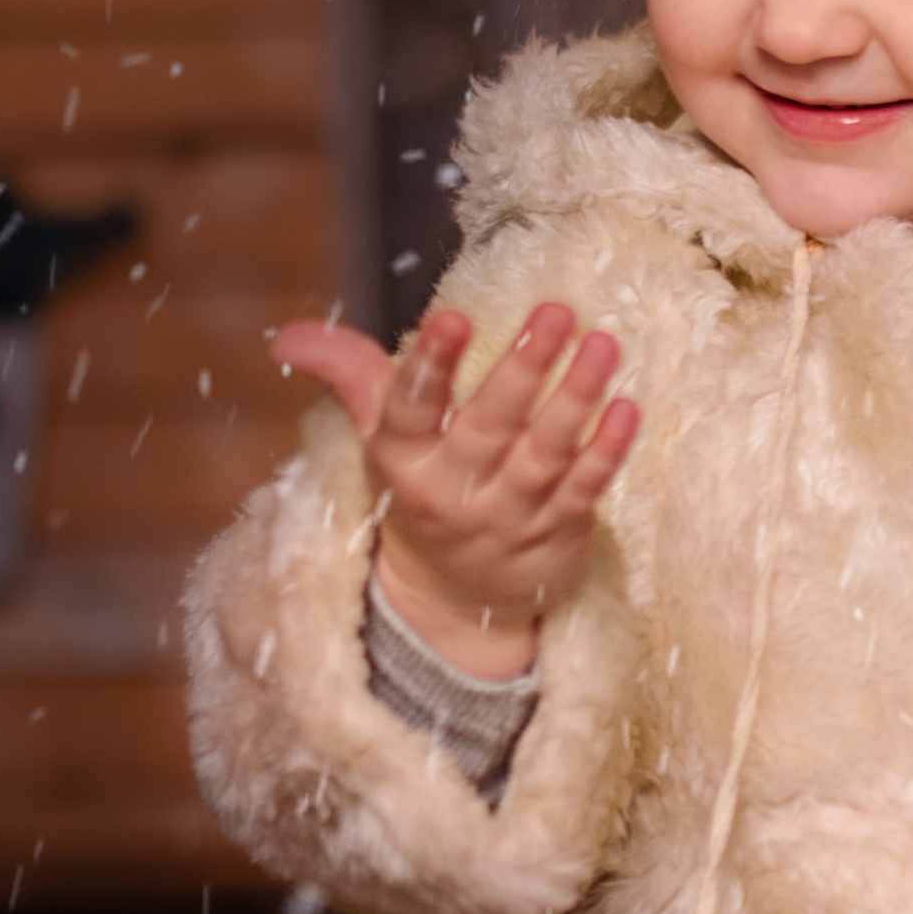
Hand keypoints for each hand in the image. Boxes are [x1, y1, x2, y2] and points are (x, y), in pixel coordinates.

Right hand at [272, 301, 638, 681]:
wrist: (454, 602)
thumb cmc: (421, 488)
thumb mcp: (380, 434)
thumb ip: (349, 373)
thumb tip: (286, 336)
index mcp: (404, 461)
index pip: (411, 411)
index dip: (430, 366)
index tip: (453, 318)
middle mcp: (454, 492)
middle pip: (490, 428)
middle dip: (523, 369)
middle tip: (556, 311)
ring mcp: (509, 517)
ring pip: (544, 455)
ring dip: (575, 398)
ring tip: (602, 343)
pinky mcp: (556, 535)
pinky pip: (583, 490)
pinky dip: (606, 451)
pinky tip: (627, 407)